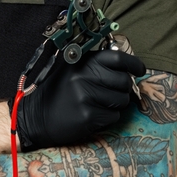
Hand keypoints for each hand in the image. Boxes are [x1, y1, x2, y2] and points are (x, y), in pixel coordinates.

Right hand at [14, 49, 145, 150]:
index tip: (139, 70)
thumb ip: (96, 65)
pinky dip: (107, 118)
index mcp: (83, 62)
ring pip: (121, 101)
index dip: (134, 64)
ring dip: (115, 105)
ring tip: (97, 105)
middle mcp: (84, 76)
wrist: (37, 117)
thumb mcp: (73, 71)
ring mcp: (86, 96)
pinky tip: (92, 115)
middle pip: (124, 81)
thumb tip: (128, 67)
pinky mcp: (88, 115)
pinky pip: (114, 116)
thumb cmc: (59, 93)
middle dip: (123, 90)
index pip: (117, 58)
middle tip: (111, 94)